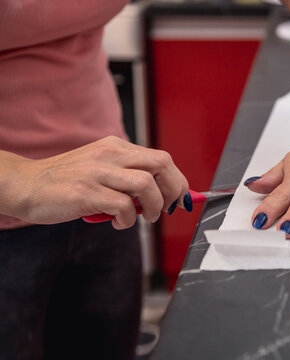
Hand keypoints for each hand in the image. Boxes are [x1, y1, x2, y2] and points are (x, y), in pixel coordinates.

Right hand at [6, 136, 187, 229]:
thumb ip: (128, 176)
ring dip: (154, 206)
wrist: (25, 185)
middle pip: (161, 164)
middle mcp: (110, 154)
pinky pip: (123, 206)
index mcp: (116, 147)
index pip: (161, 158)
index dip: (178, 180)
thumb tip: (161, 195)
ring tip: (144, 218)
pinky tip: (119, 223)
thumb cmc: (66, 181)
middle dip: (173, 190)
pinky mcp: (86, 192)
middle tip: (167, 209)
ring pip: (146, 184)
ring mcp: (98, 172)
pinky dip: (128, 220)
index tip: (180, 198)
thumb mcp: (101, 169)